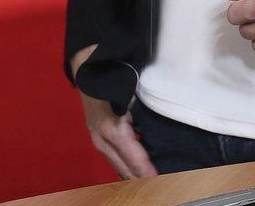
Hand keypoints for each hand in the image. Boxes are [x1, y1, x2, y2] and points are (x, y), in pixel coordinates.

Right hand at [71, 45, 155, 180]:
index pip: (137, 162)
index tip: (165, 182)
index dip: (151, 175)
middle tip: (165, 185)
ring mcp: (98, 143)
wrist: (89, 68)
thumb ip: (145, 118)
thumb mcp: (132, 98)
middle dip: (144, 180)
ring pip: (120, 170)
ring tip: (156, 182)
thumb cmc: (114, 79)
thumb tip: (164, 139)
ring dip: (136, 177)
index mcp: (114, 132)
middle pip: (126, 172)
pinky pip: (115, 162)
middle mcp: (103, 143)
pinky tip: (141, 172)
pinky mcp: (97, 142)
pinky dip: (128, 170)